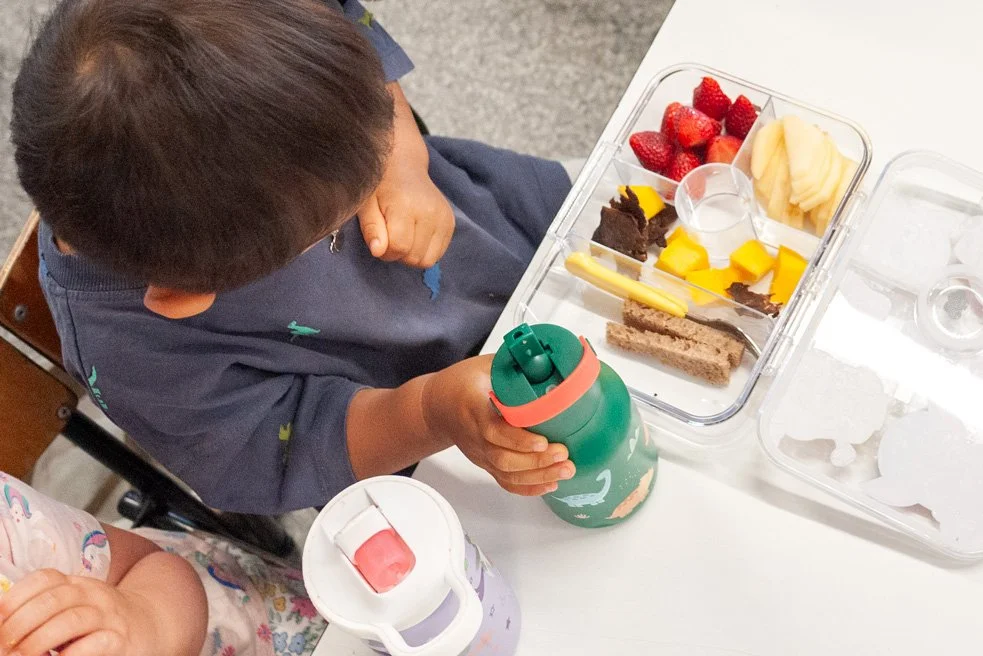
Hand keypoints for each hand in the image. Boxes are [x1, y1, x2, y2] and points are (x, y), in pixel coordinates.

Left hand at [0, 570, 151, 655]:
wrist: (151, 623)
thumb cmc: (102, 619)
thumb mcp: (74, 604)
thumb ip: (45, 609)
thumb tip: (4, 625)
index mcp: (77, 583)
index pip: (44, 579)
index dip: (14, 599)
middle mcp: (93, 594)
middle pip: (53, 600)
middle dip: (19, 625)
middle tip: (3, 647)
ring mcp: (109, 616)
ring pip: (72, 620)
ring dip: (39, 641)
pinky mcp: (121, 639)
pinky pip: (96, 643)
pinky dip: (72, 653)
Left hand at [358, 161, 454, 268]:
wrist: (404, 166)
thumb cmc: (379, 186)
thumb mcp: (366, 205)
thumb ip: (371, 228)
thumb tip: (378, 251)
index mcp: (406, 205)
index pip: (399, 247)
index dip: (385, 251)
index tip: (379, 240)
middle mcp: (430, 211)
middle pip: (414, 257)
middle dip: (398, 254)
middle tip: (390, 237)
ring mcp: (444, 217)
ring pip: (428, 260)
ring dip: (412, 255)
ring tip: (403, 237)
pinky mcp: (451, 222)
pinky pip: (438, 254)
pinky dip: (424, 251)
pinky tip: (415, 236)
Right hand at [422, 355, 575, 495]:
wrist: (437, 405)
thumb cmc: (461, 383)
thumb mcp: (485, 365)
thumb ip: (513, 365)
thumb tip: (549, 359)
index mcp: (473, 408)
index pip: (493, 429)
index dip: (518, 440)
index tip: (543, 441)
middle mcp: (475, 436)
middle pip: (503, 458)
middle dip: (536, 461)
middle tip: (563, 454)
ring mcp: (480, 453)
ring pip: (506, 473)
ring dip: (538, 476)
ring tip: (565, 470)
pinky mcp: (485, 463)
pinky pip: (505, 481)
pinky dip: (528, 487)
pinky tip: (550, 483)